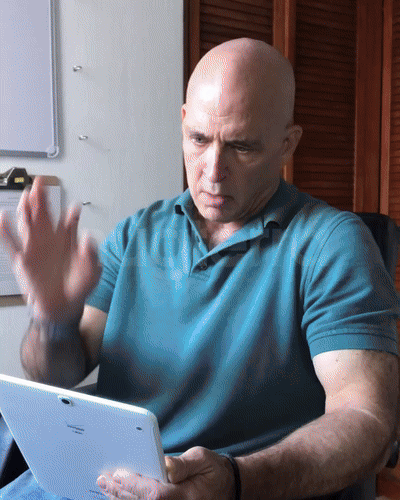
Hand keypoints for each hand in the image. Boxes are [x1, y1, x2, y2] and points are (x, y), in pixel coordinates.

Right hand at [0, 176, 101, 320]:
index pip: (69, 223)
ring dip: (26, 209)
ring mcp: (35, 249)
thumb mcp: (92, 272)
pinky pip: (12, 244)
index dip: (71, 215)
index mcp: (68, 241)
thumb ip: (91, 254)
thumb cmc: (79, 286)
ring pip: (28, 224)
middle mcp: (50, 241)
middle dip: (42, 199)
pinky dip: (6, 231)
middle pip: (44, 216)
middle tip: (41, 183)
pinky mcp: (23, 260)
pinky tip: (3, 218)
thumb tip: (89, 236)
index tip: (75, 209)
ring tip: (26, 194)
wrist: (63, 306)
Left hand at [97, 446, 235, 499]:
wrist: (225, 486)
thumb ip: (183, 463)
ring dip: (121, 499)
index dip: (134, 485)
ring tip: (105, 487)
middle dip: (121, 492)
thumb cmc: (212, 470)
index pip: (155, 494)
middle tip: (104, 479)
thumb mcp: (202, 459)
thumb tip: (165, 465)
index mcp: (187, 496)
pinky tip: (118, 496)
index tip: (118, 474)